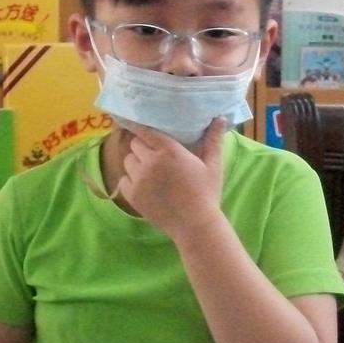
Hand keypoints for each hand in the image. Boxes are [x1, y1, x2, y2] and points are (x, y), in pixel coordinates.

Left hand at [118, 118, 225, 235]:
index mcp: (169, 150)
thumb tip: (220, 118)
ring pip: (128, 161)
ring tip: (150, 172)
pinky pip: (123, 180)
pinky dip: (131, 181)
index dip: (142, 128)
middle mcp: (149, 162)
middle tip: (155, 155)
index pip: (145, 130)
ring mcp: (138, 179)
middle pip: (135, 144)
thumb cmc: (206, 193)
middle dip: (143, 147)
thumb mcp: (213, 165)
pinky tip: (145, 186)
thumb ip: (213, 140)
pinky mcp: (131, 195)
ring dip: (136, 163)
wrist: (195, 225)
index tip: (141, 127)